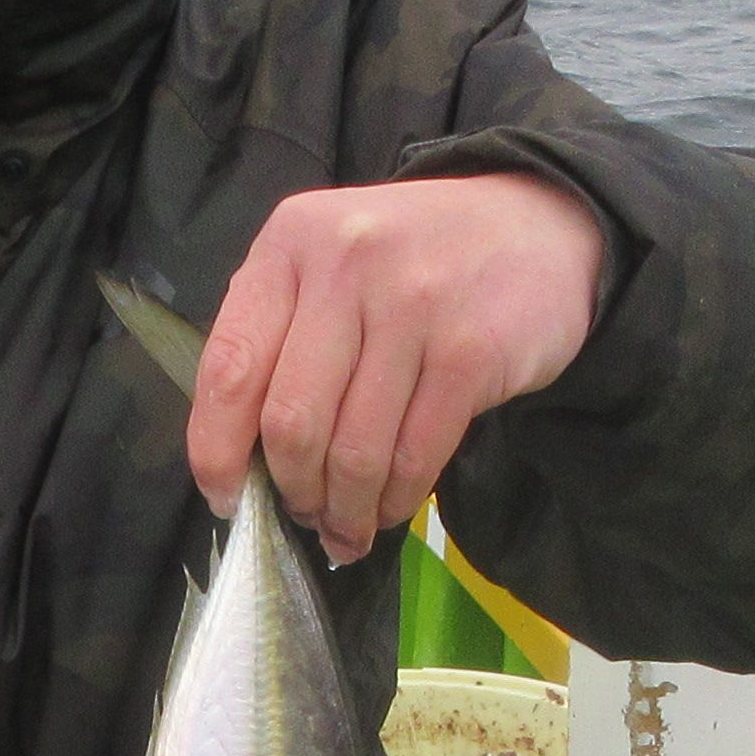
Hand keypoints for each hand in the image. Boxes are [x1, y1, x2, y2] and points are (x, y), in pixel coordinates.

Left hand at [186, 171, 605, 561]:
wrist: (538, 227)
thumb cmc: (416, 260)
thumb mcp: (331, 264)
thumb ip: (282, 336)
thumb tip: (242, 458)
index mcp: (291, 243)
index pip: (229, 367)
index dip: (216, 450)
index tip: (226, 497)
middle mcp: (346, 265)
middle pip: (291, 420)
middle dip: (292, 489)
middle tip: (303, 513)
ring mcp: (412, 305)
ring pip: (354, 450)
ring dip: (344, 509)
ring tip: (345, 528)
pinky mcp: (468, 352)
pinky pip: (414, 456)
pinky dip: (395, 501)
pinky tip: (388, 510)